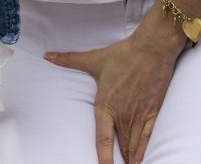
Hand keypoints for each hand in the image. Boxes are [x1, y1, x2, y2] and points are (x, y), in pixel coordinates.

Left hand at [44, 28, 184, 163]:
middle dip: (118, 160)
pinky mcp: (152, 111)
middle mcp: (122, 113)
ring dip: (129, 158)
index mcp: (106, 104)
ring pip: (133, 144)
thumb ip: (69, 59)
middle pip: (120, 145)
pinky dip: (142, 150)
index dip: (103, 157)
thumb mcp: (94, 58)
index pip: (103, 138)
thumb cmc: (123, 53)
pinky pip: (146, 136)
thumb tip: (47, 55)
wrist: (152, 48)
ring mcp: (139, 114)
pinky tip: (138, 160)